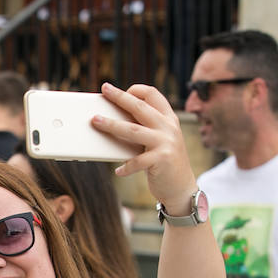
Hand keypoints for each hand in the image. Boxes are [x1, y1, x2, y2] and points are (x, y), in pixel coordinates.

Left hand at [91, 83, 196, 213]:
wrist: (181, 187)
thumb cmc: (163, 163)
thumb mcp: (158, 141)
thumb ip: (144, 129)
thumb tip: (113, 121)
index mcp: (168, 119)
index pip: (153, 95)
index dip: (136, 90)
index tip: (119, 91)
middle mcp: (169, 127)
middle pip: (140, 107)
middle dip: (120, 97)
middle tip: (105, 90)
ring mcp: (166, 142)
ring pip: (133, 130)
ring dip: (112, 125)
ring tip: (95, 121)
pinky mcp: (162, 159)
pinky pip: (137, 161)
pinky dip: (126, 166)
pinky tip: (118, 171)